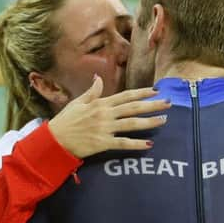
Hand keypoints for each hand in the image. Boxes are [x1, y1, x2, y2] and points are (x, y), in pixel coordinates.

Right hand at [48, 75, 170, 157]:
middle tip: (168, 103)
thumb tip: (98, 78)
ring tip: (164, 120)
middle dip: (152, 105)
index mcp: (100, 103)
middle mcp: (105, 114)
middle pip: (133, 108)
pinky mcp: (103, 143)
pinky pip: (123, 143)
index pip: (126, 96)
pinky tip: (149, 144)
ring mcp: (105, 128)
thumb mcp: (77, 102)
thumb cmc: (65, 121)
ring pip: (132, 124)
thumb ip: (92, 91)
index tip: (156, 91)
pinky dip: (136, 144)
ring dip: (149, 122)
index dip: (142, 93)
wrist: (55, 140)